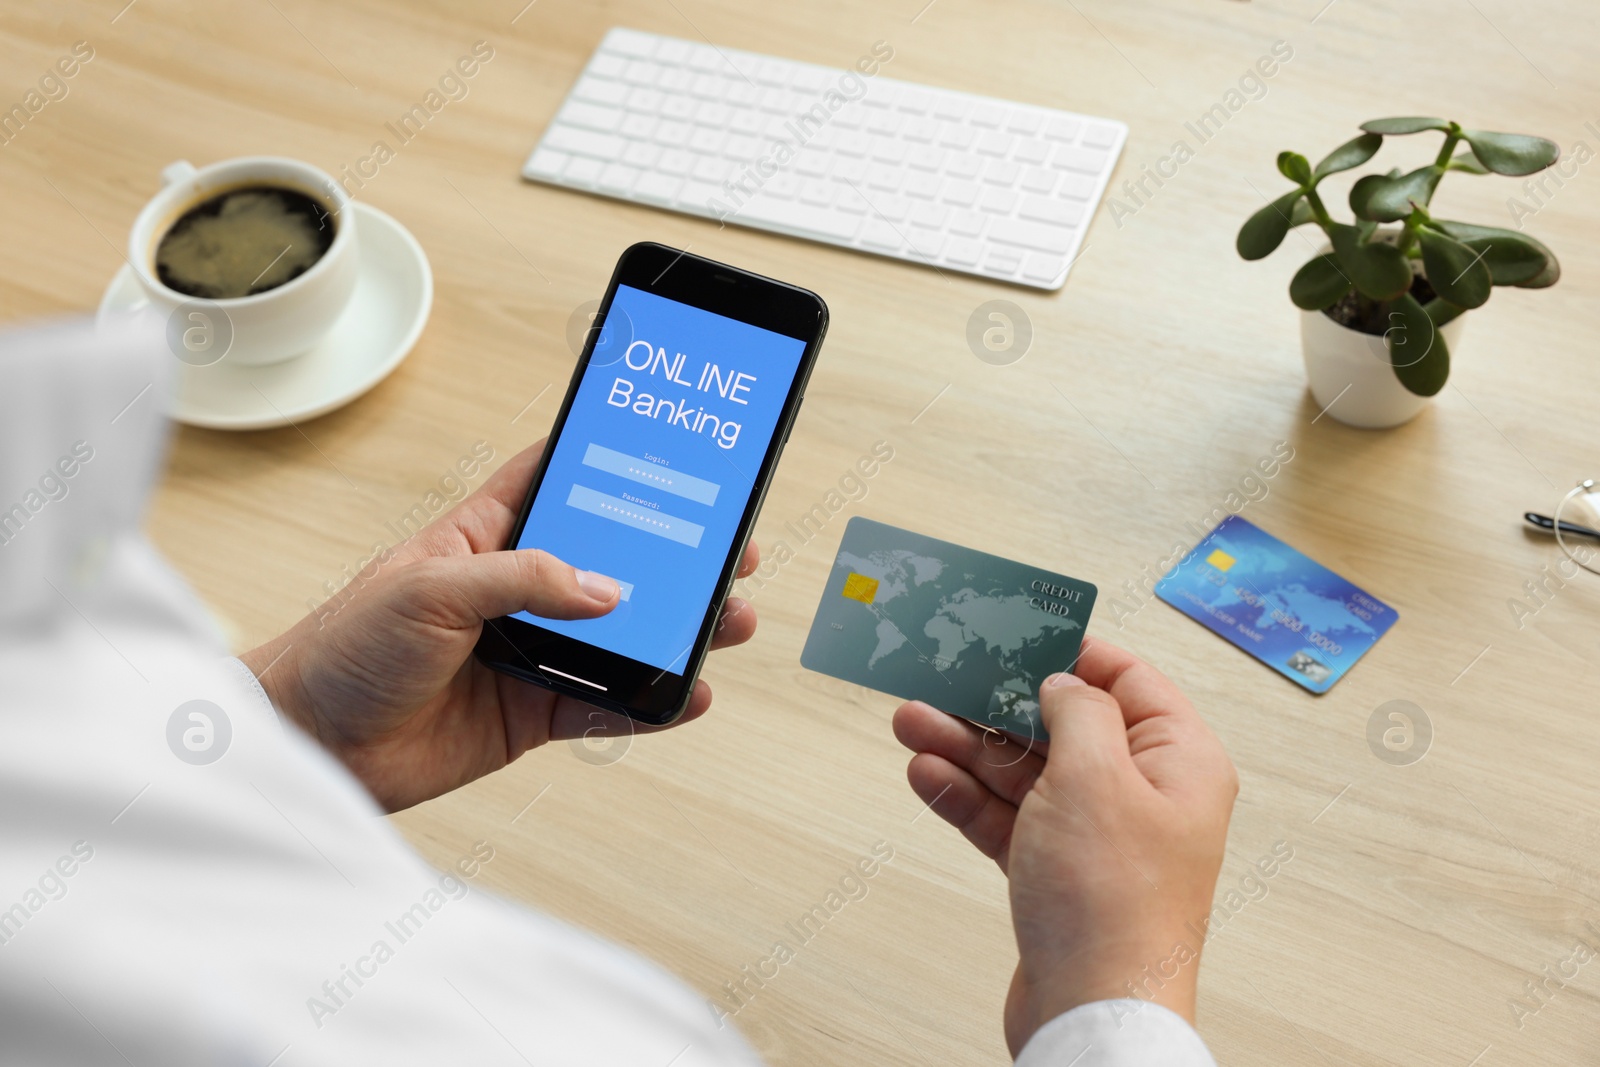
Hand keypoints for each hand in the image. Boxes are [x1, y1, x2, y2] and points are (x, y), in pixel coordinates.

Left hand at [240, 440, 759, 812]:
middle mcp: (517, 591)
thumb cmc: (345, 647)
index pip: (560, 481)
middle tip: (730, 549)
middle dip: (674, 556)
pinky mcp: (532, 713)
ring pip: (623, 635)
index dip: (613, 462)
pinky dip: (650, 703)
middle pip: (614, 562)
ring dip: (677, 630)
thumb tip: (605, 589)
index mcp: (486, 535)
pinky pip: (606, 706)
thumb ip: (522, 580)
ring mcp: (530, 652)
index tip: (675, 450)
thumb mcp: (429, 588)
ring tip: (728, 621)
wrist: (312, 744)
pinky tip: (687, 694)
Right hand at [892, 637, 1236, 1053]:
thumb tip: (1063, 682)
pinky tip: (928, 774)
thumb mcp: (1095, 776)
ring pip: (1026, 772)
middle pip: (1063, 725)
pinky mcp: (1058, 875)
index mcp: (1179, 761)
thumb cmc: (1113, 904)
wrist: (1093, 1013)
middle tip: (943, 676)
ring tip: (912, 721)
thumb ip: (1076, 712)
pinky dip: (968, 797)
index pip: (1127, 679)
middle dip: (997, 702)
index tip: (1015, 629)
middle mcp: (1144, 795)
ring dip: (968, 746)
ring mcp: (1099, 838)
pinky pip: (1009, 820)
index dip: (1069, 650)